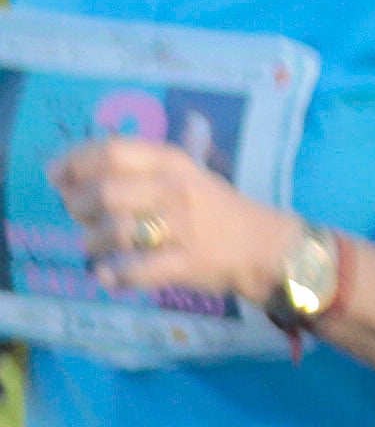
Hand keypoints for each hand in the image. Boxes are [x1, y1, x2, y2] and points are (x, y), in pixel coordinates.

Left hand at [47, 134, 294, 309]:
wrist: (266, 247)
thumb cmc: (214, 209)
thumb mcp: (183, 175)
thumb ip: (133, 171)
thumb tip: (68, 174)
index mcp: (173, 163)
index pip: (111, 152)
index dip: (74, 163)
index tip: (56, 176)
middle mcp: (176, 191)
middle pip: (105, 193)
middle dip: (78, 207)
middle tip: (80, 216)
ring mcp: (182, 228)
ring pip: (114, 233)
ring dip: (91, 242)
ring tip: (95, 246)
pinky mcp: (186, 263)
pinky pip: (135, 270)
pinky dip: (114, 275)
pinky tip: (110, 275)